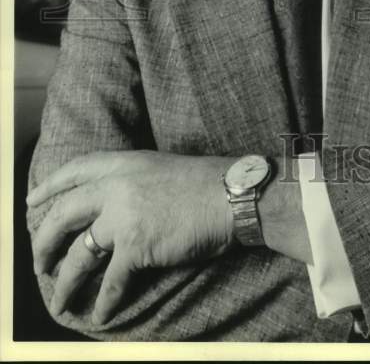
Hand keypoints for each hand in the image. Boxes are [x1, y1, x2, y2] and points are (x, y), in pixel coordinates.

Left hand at [27, 150, 234, 324]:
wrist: (230, 195)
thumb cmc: (203, 183)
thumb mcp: (158, 168)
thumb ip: (130, 179)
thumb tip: (111, 202)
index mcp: (123, 163)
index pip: (74, 170)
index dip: (49, 187)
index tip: (30, 202)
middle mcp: (116, 186)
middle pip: (63, 215)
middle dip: (44, 242)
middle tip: (37, 262)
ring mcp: (124, 216)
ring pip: (78, 255)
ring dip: (65, 282)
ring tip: (59, 301)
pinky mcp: (136, 246)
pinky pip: (110, 281)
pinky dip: (103, 302)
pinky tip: (99, 315)